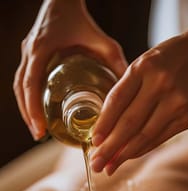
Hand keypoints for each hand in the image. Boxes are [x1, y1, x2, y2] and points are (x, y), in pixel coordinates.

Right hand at [13, 0, 127, 139]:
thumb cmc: (81, 19)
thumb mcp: (102, 41)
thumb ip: (116, 62)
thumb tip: (128, 88)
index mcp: (42, 50)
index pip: (31, 84)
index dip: (32, 109)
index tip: (40, 129)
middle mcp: (29, 53)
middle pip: (21, 90)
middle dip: (28, 114)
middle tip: (39, 135)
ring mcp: (26, 53)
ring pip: (19, 86)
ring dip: (25, 108)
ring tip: (37, 128)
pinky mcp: (29, 55)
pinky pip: (22, 80)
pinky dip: (27, 97)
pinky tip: (37, 110)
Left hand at [91, 29, 187, 174]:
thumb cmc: (166, 60)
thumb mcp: (141, 65)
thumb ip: (125, 91)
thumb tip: (105, 129)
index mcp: (144, 68)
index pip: (117, 101)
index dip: (103, 124)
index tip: (93, 142)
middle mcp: (161, 85)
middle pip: (129, 123)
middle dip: (110, 147)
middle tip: (96, 165)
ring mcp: (177, 103)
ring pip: (144, 136)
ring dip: (124, 155)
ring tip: (109, 168)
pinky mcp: (187, 118)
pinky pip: (159, 139)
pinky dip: (142, 150)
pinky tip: (128, 157)